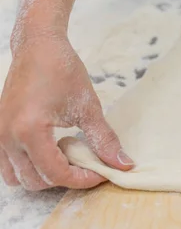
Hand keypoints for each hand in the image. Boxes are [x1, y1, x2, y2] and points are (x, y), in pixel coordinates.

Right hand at [0, 29, 132, 189]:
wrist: (39, 47)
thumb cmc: (62, 71)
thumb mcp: (88, 107)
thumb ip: (104, 139)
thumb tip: (122, 164)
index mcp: (29, 131)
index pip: (56, 173)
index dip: (82, 179)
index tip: (102, 173)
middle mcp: (8, 137)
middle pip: (35, 181)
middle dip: (65, 179)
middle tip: (88, 166)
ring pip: (18, 178)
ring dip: (44, 176)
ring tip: (68, 157)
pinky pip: (8, 165)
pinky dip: (30, 167)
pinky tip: (52, 149)